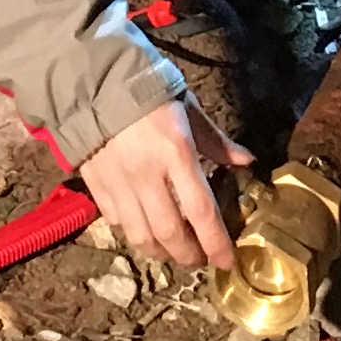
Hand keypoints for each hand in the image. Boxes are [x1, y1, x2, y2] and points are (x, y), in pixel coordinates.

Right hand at [83, 97, 247, 269]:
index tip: (227, 262)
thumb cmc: (150, 90)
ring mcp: (119, 183)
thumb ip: (215, 140)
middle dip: (189, 255)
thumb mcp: (188, 108)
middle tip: (201, 260)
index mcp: (176, 152)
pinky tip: (146, 234)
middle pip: (170, 233)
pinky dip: (134, 235)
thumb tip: (246, 162)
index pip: (201, 211)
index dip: (216, 243)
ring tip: (174, 253)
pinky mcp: (97, 186)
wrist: (94, 79)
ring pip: (141, 236)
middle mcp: (147, 174)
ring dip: (161, 253)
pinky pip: (117, 223)